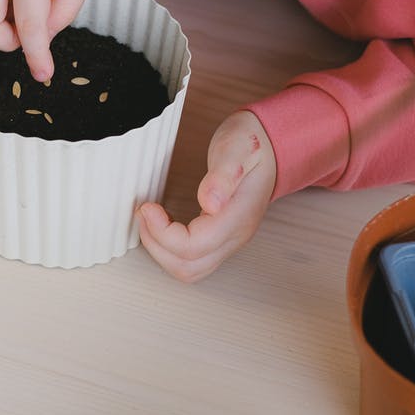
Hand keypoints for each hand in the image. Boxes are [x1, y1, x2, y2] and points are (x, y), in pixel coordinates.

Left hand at [136, 111, 276, 282]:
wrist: (270, 146)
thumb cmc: (252, 144)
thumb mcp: (237, 147)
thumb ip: (223, 174)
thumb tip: (210, 202)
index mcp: (238, 217)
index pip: (194, 246)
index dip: (163, 233)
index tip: (149, 208)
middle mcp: (235, 235)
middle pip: (189, 267)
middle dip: (157, 245)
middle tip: (144, 214)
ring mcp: (229, 240)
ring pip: (190, 269)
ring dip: (161, 251)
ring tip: (149, 221)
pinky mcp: (221, 238)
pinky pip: (193, 259)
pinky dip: (170, 248)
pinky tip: (161, 224)